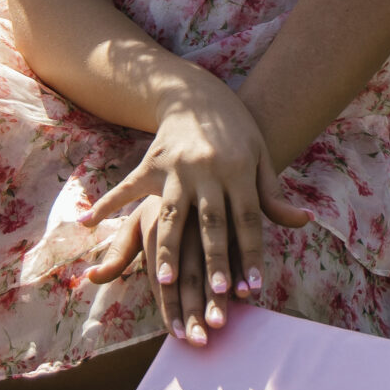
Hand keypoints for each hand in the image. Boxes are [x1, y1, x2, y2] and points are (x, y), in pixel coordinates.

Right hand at [79, 97, 310, 344]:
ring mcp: (176, 168)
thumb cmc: (236, 131)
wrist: (199, 92)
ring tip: (164, 281)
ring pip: (171, 215)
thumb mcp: (261, 156)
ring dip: (167, 248)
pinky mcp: (151, 164)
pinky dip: (106, 204)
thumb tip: (304, 221)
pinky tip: (86, 223)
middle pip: (211, 223)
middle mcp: (208, 171)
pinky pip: (127, 188)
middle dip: (214, 261)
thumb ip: (274, 195)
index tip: (251, 289)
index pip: (247, 220)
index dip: (249, 255)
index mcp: (239, 170)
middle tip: (216, 296)